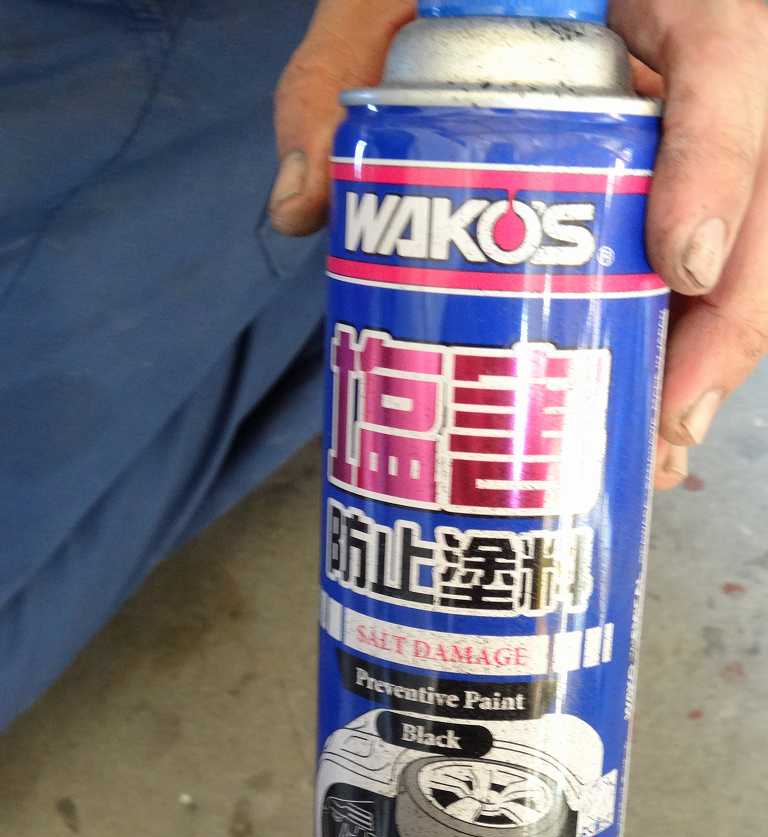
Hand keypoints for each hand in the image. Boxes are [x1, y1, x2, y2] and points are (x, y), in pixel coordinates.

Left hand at [271, 0, 767, 490]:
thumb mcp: (381, 2)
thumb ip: (335, 78)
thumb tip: (300, 206)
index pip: (726, 60)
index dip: (718, 165)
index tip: (679, 267)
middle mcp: (692, 67)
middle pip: (764, 187)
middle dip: (728, 315)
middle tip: (672, 417)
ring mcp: (690, 134)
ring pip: (746, 241)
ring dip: (707, 352)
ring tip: (659, 448)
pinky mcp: (665, 185)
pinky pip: (700, 260)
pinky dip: (674, 338)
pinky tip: (641, 409)